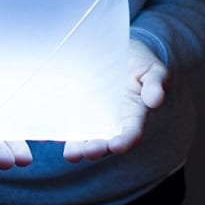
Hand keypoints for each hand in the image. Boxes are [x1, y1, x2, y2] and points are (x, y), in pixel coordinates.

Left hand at [63, 39, 169, 161]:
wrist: (117, 52)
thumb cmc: (140, 63)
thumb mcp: (152, 70)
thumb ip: (155, 84)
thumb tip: (157, 100)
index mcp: (134, 116)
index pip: (131, 133)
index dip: (125, 141)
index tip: (118, 145)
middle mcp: (112, 123)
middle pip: (105, 142)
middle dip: (98, 149)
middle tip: (90, 151)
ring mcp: (92, 119)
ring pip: (84, 139)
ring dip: (78, 148)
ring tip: (72, 153)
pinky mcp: (74, 111)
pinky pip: (65, 125)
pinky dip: (58, 132)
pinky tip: (48, 136)